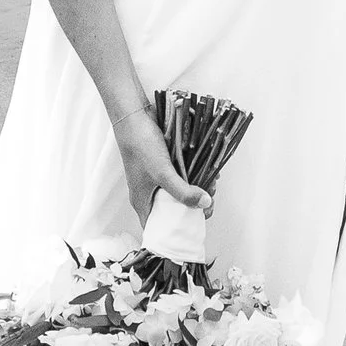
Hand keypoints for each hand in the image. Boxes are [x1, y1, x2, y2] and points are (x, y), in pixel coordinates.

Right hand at [118, 109, 208, 223]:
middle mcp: (149, 193)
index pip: (158, 227)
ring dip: (197, 189)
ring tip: (211, 182)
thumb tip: (205, 204)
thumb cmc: (141, 146)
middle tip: (208, 198)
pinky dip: (194, 175)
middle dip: (193, 206)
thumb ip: (183, 192)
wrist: (135, 115)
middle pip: (174, 209)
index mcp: (142, 202)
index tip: (196, 225)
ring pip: (180, 191)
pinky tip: (207, 171)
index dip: (176, 230)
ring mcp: (157, 178)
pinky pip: (182, 176)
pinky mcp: (165, 165)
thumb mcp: (163, 173)